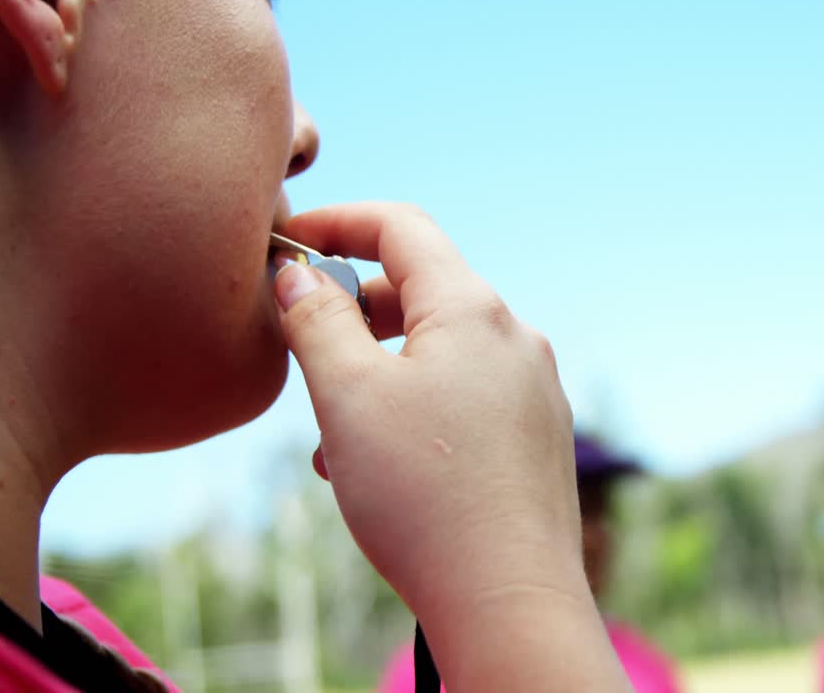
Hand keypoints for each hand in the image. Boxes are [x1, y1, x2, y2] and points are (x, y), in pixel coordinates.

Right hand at [273, 202, 627, 690]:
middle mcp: (516, 338)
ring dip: (377, 374)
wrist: (508, 601)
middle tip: (302, 349)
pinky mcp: (537, 437)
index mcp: (474, 309)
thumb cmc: (424, 497)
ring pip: (439, 353)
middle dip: (353, 312)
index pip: (402, 227)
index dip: (337, 222)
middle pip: (423, 290)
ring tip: (332, 439)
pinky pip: (465, 397)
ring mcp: (534, 389)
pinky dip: (414, 409)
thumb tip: (298, 274)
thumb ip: (316, 320)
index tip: (286, 240)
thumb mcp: (347, 398)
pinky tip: (379, 468)